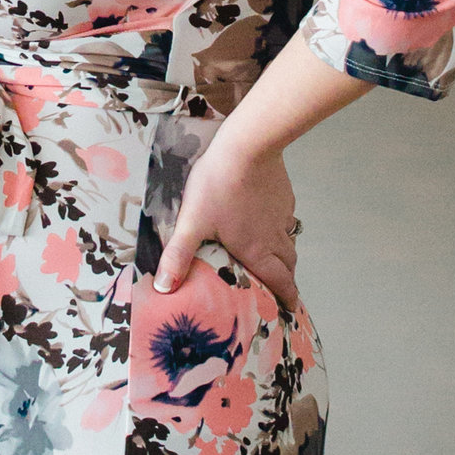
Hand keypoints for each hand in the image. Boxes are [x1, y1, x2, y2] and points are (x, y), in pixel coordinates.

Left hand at [157, 136, 300, 308]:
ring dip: (286, 254)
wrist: (247, 146)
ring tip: (278, 259)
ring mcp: (282, 214)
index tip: (290, 308)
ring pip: (290, 241)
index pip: (279, 281)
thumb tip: (164, 288)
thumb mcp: (192, 222)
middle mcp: (274, 236)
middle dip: (287, 279)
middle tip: (283, 288)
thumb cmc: (218, 186)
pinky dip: (283, 227)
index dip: (286, 297)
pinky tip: (271, 220)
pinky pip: (287, 218)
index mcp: (256, 250)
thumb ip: (178, 256)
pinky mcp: (284, 195)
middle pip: (289, 264)